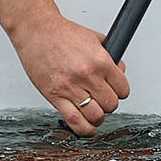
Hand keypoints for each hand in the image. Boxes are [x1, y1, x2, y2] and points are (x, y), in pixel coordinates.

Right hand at [8, 11, 129, 134]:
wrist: (37, 31)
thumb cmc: (62, 34)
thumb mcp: (94, 38)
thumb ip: (109, 56)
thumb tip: (119, 71)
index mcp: (100, 61)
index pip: (122, 89)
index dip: (121, 91)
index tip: (117, 92)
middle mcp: (87, 76)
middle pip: (111, 104)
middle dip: (109, 103)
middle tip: (103, 99)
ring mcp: (70, 88)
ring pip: (95, 116)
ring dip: (98, 117)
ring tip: (94, 111)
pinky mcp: (55, 96)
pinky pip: (74, 121)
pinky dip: (84, 129)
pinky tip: (87, 128)